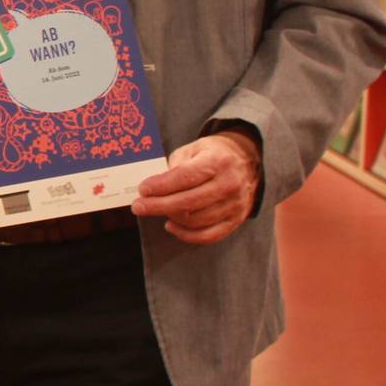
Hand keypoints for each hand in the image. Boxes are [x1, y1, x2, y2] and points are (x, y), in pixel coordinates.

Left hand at [132, 131, 261, 244]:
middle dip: (158, 205)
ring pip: (196, 220)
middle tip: (138, 206)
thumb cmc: (212, 154)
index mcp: (218, 161)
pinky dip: (186, 235)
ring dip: (170, 217)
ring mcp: (235, 205)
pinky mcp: (236, 220)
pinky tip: (171, 225)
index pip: (185, 177)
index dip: (161, 186)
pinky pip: (208, 236)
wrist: (246, 161)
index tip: (142, 189)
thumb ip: (174, 166)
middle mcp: (229, 184)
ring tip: (155, 210)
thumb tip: (153, 187)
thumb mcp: (192, 150)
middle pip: (188, 202)